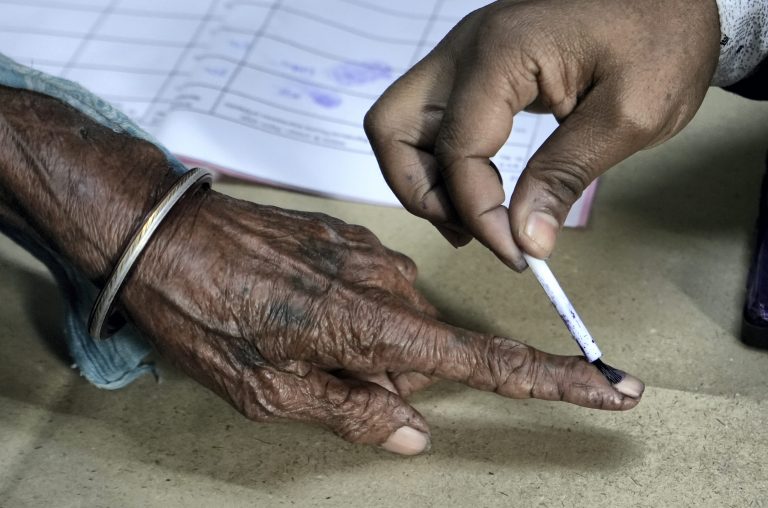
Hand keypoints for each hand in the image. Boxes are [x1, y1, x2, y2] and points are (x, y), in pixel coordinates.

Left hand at [121, 192, 641, 454]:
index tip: (609, 385)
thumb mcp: (268, 392)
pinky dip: (351, 310)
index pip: (486, 364)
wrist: (163, 233)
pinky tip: (297, 305)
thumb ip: (352, 413)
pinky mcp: (348, 236)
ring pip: (398, 321)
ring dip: (367, 345)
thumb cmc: (207, 314)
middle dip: (392, 377)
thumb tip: (416, 432)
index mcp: (374, 329)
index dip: (552, 380)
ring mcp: (369, 254)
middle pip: (426, 352)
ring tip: (297, 339)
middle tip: (320, 376)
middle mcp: (386, 285)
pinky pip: (374, 287)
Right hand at [365, 0, 720, 266]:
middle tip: (468, 231)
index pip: (456, 149)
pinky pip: (430, 122)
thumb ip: (566, 177)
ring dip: (423, 180)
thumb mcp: (629, 116)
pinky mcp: (473, 69)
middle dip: (419, 191)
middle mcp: (464, 49)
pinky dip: (442, 163)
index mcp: (501, 53)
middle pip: (392, 128)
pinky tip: (478, 190)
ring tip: (471, 220)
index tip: (515, 253)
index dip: (476, 212)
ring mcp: (463, 56)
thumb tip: (524, 240)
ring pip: (400, 126)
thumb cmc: (662, 40)